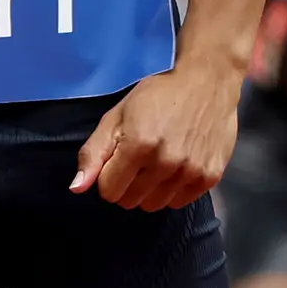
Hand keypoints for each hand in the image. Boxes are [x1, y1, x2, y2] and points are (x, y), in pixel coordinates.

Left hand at [72, 56, 236, 212]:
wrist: (208, 81)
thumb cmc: (159, 95)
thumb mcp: (117, 116)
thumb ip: (94, 153)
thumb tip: (77, 188)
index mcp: (138, 145)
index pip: (108, 191)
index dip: (109, 176)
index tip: (119, 159)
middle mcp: (165, 162)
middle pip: (130, 201)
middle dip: (127, 184)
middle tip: (139, 159)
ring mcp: (190, 171)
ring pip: (154, 205)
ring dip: (151, 189)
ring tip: (159, 162)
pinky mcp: (209, 177)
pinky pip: (179, 202)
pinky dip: (174, 190)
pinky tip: (177, 166)